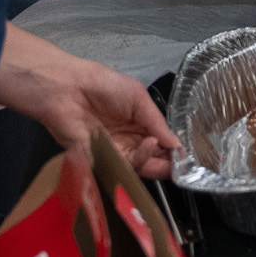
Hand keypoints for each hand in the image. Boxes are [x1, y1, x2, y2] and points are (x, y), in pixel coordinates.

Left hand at [0, 26, 182, 178]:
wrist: (67, 90)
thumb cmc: (105, 86)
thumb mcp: (138, 98)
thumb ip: (158, 123)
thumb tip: (177, 145)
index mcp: (140, 125)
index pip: (161, 144)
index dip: (174, 151)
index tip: (188, 156)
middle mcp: (129, 142)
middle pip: (152, 159)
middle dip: (166, 163)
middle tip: (179, 164)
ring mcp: (113, 153)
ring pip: (138, 167)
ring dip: (151, 160)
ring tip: (153, 144)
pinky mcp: (97, 162)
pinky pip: (118, 170)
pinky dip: (134, 164)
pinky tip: (143, 148)